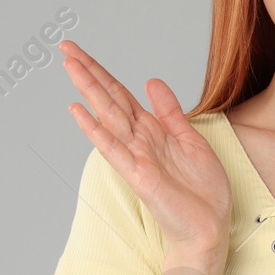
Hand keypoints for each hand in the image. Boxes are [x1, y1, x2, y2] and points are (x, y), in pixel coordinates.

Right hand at [60, 40, 231, 266]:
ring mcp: (136, 156)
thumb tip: (150, 81)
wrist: (210, 227)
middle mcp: (140, 140)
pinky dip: (95, 129)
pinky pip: (113, 148)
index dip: (102, 72)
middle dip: (89, 72)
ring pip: (108, 116)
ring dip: (89, 90)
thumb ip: (170, 112)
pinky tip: (78, 111)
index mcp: (153, 130)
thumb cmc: (202, 192)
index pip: (121, 94)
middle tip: (65, 47)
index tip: (80, 52)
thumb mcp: (192, 141)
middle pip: (109, 99)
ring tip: (69, 66)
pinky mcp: (138, 175)